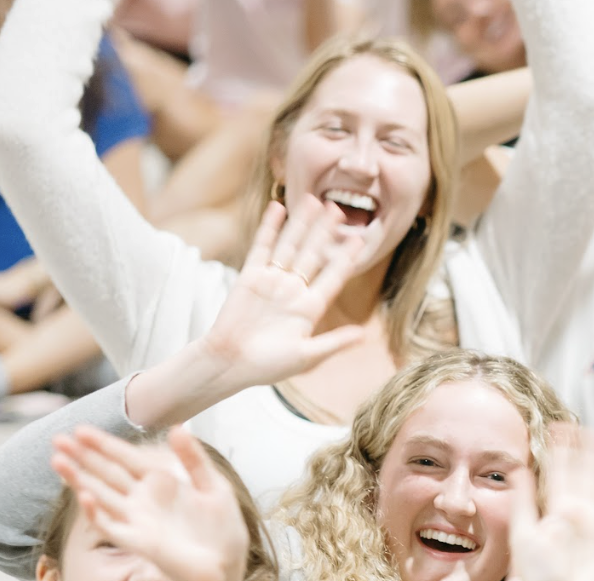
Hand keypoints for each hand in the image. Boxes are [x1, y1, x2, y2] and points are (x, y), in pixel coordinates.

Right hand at [49, 426, 248, 580]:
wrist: (226, 563)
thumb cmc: (221, 527)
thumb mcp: (214, 487)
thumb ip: (194, 459)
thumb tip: (178, 428)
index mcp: (160, 482)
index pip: (126, 458)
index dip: (104, 444)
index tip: (81, 429)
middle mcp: (142, 499)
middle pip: (106, 473)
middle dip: (82, 457)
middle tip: (57, 439)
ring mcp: (136, 520)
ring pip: (99, 495)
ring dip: (78, 479)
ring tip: (57, 461)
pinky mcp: (136, 541)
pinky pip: (109, 526)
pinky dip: (96, 512)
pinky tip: (85, 496)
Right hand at [200, 197, 366, 388]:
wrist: (229, 364)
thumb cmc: (268, 367)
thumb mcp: (307, 356)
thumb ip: (334, 343)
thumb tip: (364, 336)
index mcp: (310, 308)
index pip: (333, 277)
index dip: (346, 258)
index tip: (362, 240)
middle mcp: (293, 290)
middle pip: (314, 254)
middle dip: (327, 232)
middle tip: (340, 209)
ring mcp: (272, 281)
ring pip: (291, 245)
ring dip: (302, 224)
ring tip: (314, 201)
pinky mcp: (249, 277)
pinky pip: (262, 247)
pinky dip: (270, 227)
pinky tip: (278, 208)